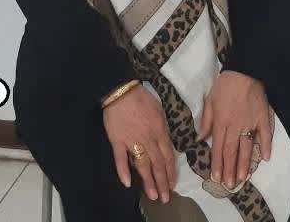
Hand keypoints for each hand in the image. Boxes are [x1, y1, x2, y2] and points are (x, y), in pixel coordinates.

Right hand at [103, 84, 175, 203]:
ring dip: (148, 181)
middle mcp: (148, 139)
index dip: (171, 171)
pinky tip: (128, 183)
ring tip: (152, 195)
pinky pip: (120, 158)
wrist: (122, 92)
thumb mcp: (159, 112)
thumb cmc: (142, 99)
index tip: (172, 184)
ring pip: (142, 164)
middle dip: (162, 182)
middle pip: (158, 164)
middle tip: (165, 197)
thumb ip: (163, 130)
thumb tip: (165, 143)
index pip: (168, 156)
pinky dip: (123, 171)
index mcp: (160, 131)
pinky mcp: (117, 141)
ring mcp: (132, 141)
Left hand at [198, 71, 273, 188]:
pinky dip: (266, 146)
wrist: (244, 70)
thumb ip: (206, 121)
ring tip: (242, 178)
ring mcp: (250, 123)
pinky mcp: (263, 117)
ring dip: (244, 163)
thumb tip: (200, 138)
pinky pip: (265, 134)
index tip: (216, 177)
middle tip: (229, 184)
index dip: (217, 163)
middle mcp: (235, 126)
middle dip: (229, 169)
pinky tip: (266, 158)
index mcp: (221, 122)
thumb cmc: (225, 85)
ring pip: (247, 147)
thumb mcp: (210, 101)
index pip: (218, 147)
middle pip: (232, 151)